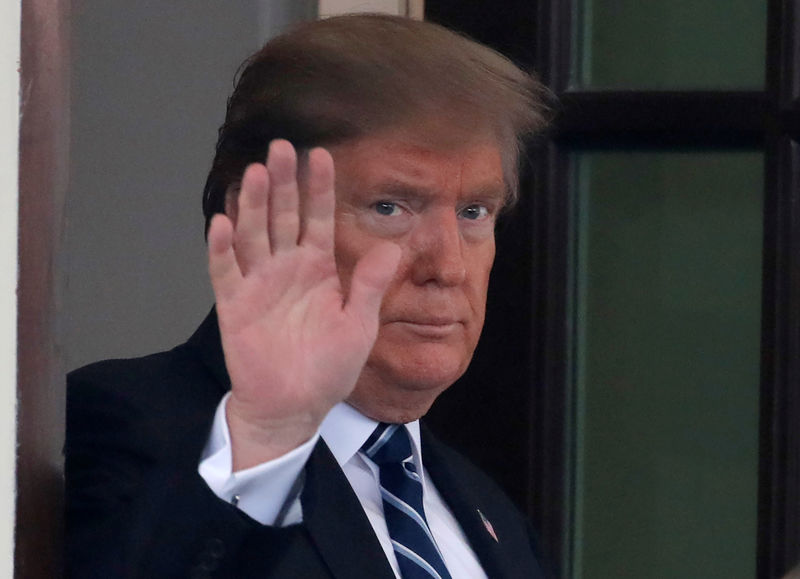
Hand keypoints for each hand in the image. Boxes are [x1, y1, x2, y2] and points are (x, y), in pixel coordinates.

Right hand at [207, 140, 400, 469]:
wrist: (296, 406)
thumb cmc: (329, 368)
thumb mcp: (358, 326)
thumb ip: (369, 286)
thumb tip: (393, 248)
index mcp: (317, 268)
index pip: (318, 218)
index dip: (318, 188)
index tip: (320, 154)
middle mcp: (286, 268)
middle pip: (282, 216)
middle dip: (282, 182)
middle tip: (280, 147)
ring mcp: (258, 284)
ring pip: (252, 235)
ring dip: (251, 205)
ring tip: (253, 173)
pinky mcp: (235, 306)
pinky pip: (225, 273)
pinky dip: (221, 249)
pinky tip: (221, 223)